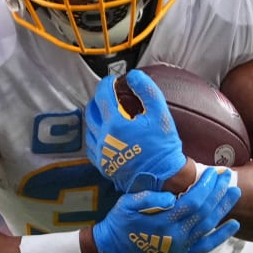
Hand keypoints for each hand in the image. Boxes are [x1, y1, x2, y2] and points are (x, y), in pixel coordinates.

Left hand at [85, 71, 185, 193]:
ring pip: (89, 128)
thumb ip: (147, 91)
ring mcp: (101, 153)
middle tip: (108, 95)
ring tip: (106, 113)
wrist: (163, 177)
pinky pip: (91, 146)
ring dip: (96, 117)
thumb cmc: (163, 146)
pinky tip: (105, 134)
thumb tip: (134, 75)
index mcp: (115, 124)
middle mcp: (103, 138)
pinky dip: (95, 135)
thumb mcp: (160, 115)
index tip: (113, 80)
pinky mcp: (102, 165)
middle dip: (98, 99)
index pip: (102, 95)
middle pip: (91, 110)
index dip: (107, 83)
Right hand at [92, 167, 239, 252]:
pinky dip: (222, 236)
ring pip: (209, 226)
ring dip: (224, 208)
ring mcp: (182, 247)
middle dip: (218, 193)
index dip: (206, 186)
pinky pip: (207, 246)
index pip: (193, 201)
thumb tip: (172, 196)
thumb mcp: (128, 204)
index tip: (214, 173)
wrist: (113, 252)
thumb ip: (150, 198)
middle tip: (228, 177)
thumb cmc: (119, 223)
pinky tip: (234, 225)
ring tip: (235, 193)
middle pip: (205, 211)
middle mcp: (177, 236)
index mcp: (164, 221)